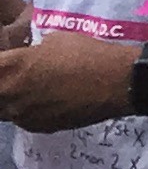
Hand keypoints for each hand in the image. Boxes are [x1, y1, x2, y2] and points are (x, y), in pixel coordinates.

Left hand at [0, 33, 134, 131]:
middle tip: (18, 74)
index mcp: (11, 69)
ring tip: (31, 87)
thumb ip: (32, 52)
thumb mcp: (54, 40)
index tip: (9, 61)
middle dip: (3, 83)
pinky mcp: (38, 128)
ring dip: (11, 98)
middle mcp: (10, 96)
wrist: (115, 82)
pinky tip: (46, 99)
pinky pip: (23, 118)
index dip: (1, 64)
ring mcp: (23, 116)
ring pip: (4, 109)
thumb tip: (29, 57)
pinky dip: (28, 109)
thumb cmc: (85, 54)